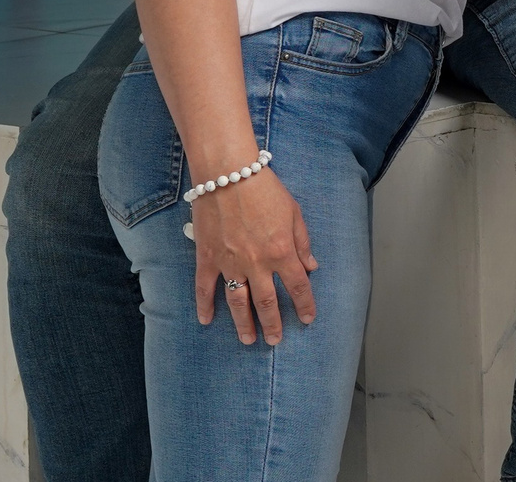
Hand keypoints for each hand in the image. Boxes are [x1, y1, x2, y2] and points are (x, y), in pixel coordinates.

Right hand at [191, 168, 317, 345]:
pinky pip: (205, 288)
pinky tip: (206, 320)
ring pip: (238, 302)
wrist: (229, 175)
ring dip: (244, 323)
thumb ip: (302, 242)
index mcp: (282, 252)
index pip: (298, 286)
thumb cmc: (265, 190)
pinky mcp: (208, 258)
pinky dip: (204, 305)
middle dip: (273, 324)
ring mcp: (230, 263)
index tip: (307, 319)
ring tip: (249, 340)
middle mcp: (258, 263)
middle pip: (267, 302)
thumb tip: (311, 267)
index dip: (304, 305)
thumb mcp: (294, 213)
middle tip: (275, 340)